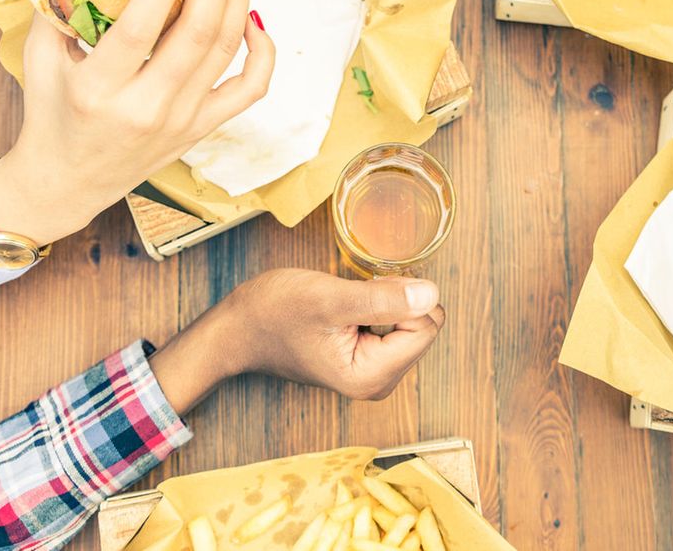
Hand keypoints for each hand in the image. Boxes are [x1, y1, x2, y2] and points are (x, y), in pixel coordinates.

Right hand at [0, 0, 274, 243]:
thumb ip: (57, 4)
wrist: (68, 182)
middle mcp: (146, 108)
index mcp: (98, 90)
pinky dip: (261, 51)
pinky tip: (252, 17)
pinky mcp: (203, 128)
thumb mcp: (39, 57)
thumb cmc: (51, 112)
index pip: (140, 30)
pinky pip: (250, 88)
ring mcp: (182, 121)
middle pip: (198, 34)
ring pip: (226, 51)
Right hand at [149, 269, 444, 412]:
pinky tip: (347, 308)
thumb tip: (432, 294)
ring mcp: (373, 372)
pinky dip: (377, 308)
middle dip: (396, 301)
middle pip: (422, 327)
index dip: (402, 298)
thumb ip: (382, 299)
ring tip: (345, 303)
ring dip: (385, 302)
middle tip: (352, 297)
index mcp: (371, 377)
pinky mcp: (366, 359)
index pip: (426, 326)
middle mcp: (377, 382)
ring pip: (410, 323)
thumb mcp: (329, 299)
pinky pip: (394, 325)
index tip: (365, 291)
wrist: (239, 327)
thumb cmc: (275, 312)